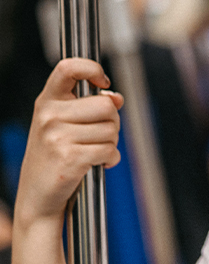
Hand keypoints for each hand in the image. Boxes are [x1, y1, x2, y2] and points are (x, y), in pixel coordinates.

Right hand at [14, 58, 123, 228]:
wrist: (38, 195)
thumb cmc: (54, 157)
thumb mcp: (65, 125)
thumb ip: (90, 106)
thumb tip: (116, 97)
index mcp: (47, 101)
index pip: (68, 68)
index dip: (91, 68)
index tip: (102, 81)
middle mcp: (49, 115)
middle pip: (106, 106)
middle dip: (113, 122)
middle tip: (100, 135)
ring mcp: (57, 137)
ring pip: (112, 129)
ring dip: (111, 143)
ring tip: (93, 151)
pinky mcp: (70, 158)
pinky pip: (109, 150)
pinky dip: (110, 158)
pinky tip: (97, 163)